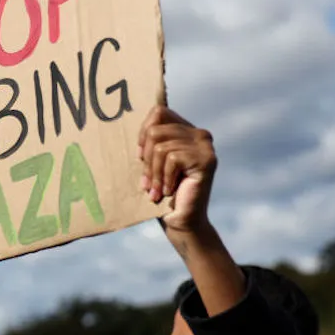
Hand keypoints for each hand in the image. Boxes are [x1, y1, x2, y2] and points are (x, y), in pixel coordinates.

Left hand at [138, 106, 215, 234]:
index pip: (159, 112)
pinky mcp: (206, 160)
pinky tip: (169, 191)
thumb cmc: (163, 193)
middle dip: (146, 160)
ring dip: (154, 174)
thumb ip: (150, 142)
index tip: (140, 157)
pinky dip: (164, 179)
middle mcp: (200, 134)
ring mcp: (205, 146)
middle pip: (155, 130)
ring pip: (161, 147)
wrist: (182, 222)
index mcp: (187, 131)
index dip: (143, 132)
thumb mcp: (152, 163)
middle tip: (148, 182)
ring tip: (156, 190)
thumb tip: (128, 122)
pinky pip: (171, 159)